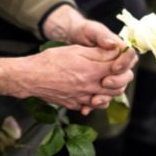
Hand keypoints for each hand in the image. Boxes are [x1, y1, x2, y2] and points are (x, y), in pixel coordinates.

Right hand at [0, 45, 135, 112]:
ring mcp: (83, 98)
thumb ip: (98, 52)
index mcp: (92, 71)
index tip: (125, 54)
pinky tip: (92, 90)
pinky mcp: (75, 105)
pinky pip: (92, 105)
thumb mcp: (76, 50)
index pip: (119, 67)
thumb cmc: (51, 60)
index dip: (125, 59)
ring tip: (106, 79)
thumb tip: (116, 51)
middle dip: (122, 76)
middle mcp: (90, 87)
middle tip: (117, 68)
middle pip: (118, 86)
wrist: (31, 77)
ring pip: (107, 99)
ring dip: (111, 89)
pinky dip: (96, 99)